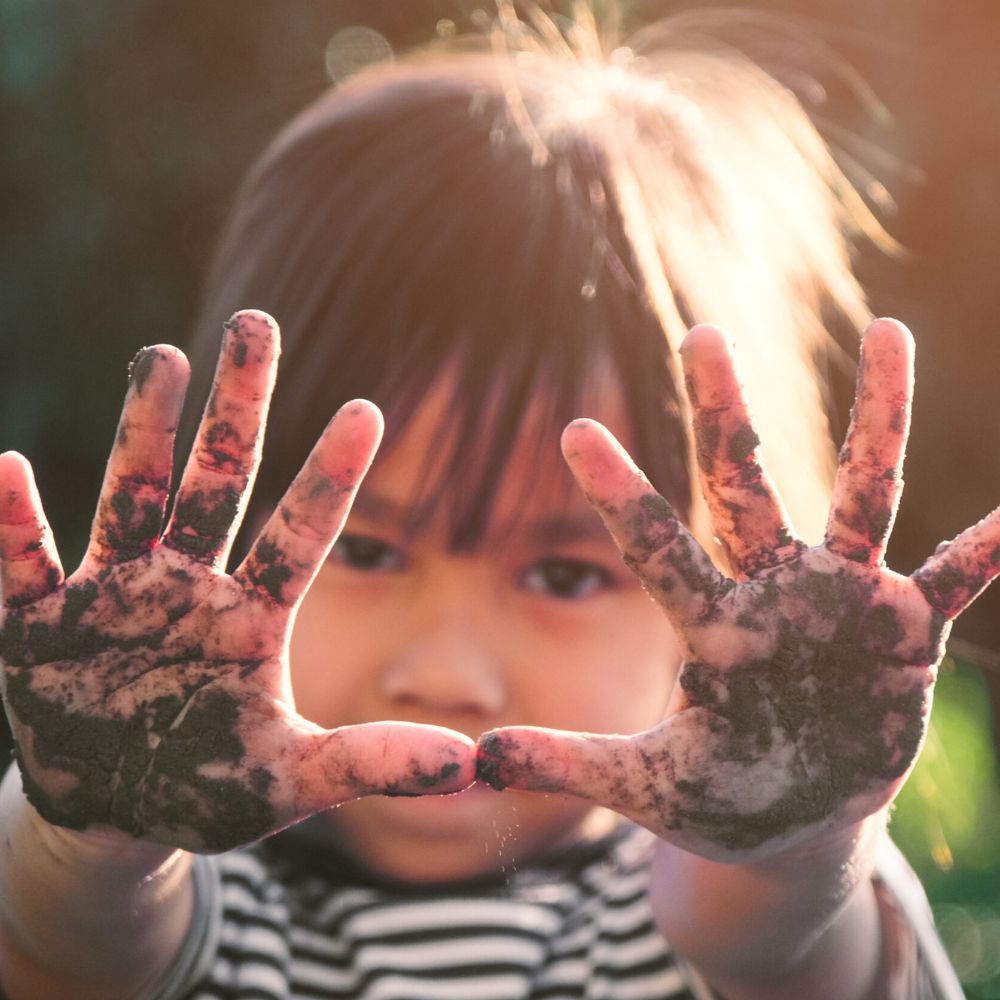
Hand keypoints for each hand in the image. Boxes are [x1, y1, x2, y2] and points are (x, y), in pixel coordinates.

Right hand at [0, 311, 474, 852]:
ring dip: (145, 431)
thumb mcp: (293, 779)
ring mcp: (116, 593)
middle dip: (238, 407)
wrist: (116, 810)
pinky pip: (25, 562)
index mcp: (251, 614)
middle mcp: (189, 584)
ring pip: (134, 496)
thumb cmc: (208, 783)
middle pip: (219, 480)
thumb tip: (471, 765)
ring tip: (164, 356)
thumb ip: (371, 761)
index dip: (330, 476)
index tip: (368, 410)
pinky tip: (4, 469)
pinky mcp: (41, 621)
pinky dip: (12, 523)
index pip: (300, 533)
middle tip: (258, 323)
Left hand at [477, 319, 999, 861]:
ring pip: (864, 494)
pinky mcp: (905, 634)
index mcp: (712, 626)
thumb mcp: (642, 787)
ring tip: (889, 331)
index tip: (574, 430)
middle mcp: (775, 593)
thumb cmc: (716, 795)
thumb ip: (568, 764)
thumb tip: (479, 758)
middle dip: (726, 413)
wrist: (792, 819)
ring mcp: (844, 604)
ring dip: (876, 417)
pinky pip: (955, 578)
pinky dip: (988, 548)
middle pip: (745, 486)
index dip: (619, 494)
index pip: (657, 547)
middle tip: (700, 332)